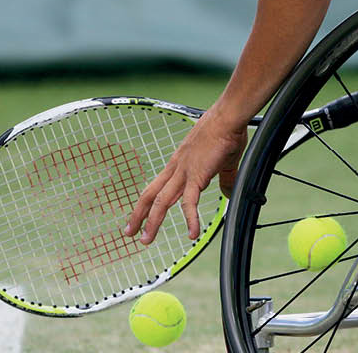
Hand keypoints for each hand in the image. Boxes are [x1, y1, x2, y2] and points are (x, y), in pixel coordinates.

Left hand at [124, 109, 246, 244]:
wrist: (228, 119)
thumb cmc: (226, 132)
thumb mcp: (223, 161)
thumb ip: (225, 180)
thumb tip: (228, 194)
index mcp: (179, 163)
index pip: (157, 186)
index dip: (146, 202)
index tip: (140, 215)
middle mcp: (176, 168)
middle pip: (150, 194)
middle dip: (138, 215)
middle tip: (129, 232)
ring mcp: (184, 172)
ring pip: (162, 201)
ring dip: (152, 221)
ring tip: (145, 239)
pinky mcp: (197, 176)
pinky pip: (190, 202)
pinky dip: (190, 219)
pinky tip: (192, 234)